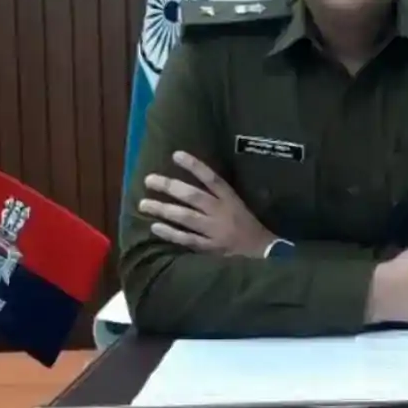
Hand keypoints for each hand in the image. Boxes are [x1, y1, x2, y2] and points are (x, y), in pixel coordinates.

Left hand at [137, 151, 274, 256]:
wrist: (263, 252)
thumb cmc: (249, 227)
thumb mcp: (238, 205)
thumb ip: (218, 196)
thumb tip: (189, 184)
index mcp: (231, 199)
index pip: (212, 178)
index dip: (194, 166)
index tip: (176, 155)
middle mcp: (222, 212)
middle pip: (193, 196)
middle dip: (170, 187)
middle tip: (149, 180)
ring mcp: (215, 231)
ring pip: (186, 217)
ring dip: (164, 209)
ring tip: (144, 204)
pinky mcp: (211, 248)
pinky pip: (187, 239)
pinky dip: (171, 233)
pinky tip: (155, 227)